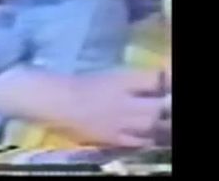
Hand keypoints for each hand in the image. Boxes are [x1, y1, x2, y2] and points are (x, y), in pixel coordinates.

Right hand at [48, 69, 169, 147]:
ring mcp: (119, 121)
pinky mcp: (113, 138)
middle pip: (158, 106)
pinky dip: (146, 139)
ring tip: (157, 122)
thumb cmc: (77, 85)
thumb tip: (155, 82)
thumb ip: (131, 81)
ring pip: (151, 124)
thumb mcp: (108, 77)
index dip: (164, 81)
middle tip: (163, 106)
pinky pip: (138, 141)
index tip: (164, 83)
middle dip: (164, 106)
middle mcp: (124, 100)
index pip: (154, 79)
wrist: (53, 101)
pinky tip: (146, 136)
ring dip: (158, 123)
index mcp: (120, 80)